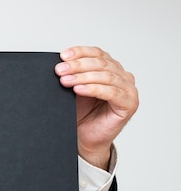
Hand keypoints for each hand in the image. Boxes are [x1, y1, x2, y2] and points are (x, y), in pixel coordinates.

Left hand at [56, 46, 138, 169]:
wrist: (85, 138)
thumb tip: (60, 63)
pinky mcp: (129, 103)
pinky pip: (112, 92)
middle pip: (101, 63)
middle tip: (60, 70)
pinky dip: (94, 89)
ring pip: (106, 76)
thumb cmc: (82, 114)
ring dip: (83, 77)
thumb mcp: (74, 89)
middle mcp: (122, 76)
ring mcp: (128, 89)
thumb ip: (73, 75)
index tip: (63, 56)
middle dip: (77, 66)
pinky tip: (79, 89)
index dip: (80, 52)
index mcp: (111, 68)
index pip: (97, 53)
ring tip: (65, 81)